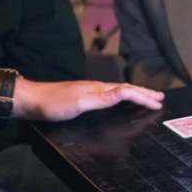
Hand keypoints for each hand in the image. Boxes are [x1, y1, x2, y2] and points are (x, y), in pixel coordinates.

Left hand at [12, 79, 163, 121]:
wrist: (32, 100)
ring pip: (119, 91)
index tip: (158, 104)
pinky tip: (120, 101)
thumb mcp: (79, 103)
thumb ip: (103, 98)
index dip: (143, 97)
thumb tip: (126, 92)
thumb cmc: (54, 104)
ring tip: (146, 98)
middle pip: (125, 89)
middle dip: (144, 93)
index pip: (127, 91)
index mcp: (99, 88)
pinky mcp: (84, 97)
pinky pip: (111, 96)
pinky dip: (123, 98)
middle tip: (160, 98)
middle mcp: (97, 87)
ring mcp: (90, 91)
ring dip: (135, 94)